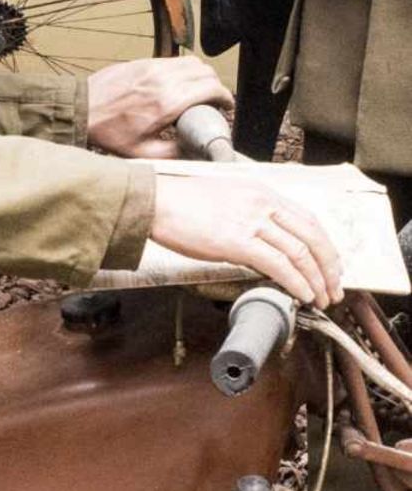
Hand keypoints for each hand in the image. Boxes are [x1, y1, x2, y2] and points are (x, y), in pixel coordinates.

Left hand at [86, 57, 232, 157]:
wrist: (81, 109)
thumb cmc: (109, 133)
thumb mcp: (144, 152)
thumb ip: (175, 152)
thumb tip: (197, 152)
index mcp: (168, 102)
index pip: (212, 88)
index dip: (225, 97)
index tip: (226, 107)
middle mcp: (164, 79)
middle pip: (207, 72)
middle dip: (216, 86)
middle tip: (214, 101)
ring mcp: (153, 67)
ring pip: (193, 62)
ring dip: (202, 75)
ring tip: (199, 92)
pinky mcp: (144, 62)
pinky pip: (174, 60)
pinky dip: (184, 70)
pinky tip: (178, 85)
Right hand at [151, 172, 343, 307]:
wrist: (156, 202)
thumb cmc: (181, 203)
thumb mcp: (226, 201)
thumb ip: (249, 217)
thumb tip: (262, 243)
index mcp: (262, 193)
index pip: (308, 219)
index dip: (325, 246)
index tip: (330, 265)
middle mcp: (263, 204)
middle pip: (313, 236)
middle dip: (329, 266)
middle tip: (334, 287)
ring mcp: (252, 222)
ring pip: (300, 252)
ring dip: (316, 279)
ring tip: (321, 297)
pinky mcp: (238, 242)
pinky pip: (278, 264)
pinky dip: (296, 281)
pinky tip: (301, 294)